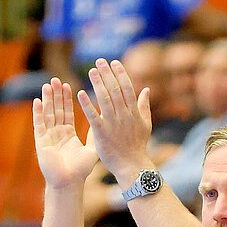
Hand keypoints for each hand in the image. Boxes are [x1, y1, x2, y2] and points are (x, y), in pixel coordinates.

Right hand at [33, 79, 98, 190]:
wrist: (69, 182)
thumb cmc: (80, 170)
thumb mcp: (91, 149)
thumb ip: (95, 135)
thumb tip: (104, 121)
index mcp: (68, 135)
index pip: (67, 113)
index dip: (67, 100)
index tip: (68, 85)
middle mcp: (57, 134)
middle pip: (56, 110)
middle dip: (56, 95)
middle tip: (56, 80)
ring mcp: (48, 137)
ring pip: (47, 114)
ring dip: (47, 100)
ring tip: (47, 85)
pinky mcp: (41, 141)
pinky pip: (39, 124)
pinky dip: (38, 113)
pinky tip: (37, 101)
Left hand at [78, 59, 155, 178]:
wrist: (132, 165)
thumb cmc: (138, 146)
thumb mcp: (146, 124)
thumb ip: (144, 106)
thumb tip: (146, 89)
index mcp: (134, 112)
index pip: (127, 88)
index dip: (120, 74)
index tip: (114, 62)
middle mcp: (124, 116)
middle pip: (115, 90)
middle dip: (107, 74)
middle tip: (99, 61)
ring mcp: (113, 124)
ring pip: (105, 100)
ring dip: (97, 84)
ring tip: (91, 71)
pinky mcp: (102, 133)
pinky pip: (93, 116)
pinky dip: (87, 104)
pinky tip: (80, 93)